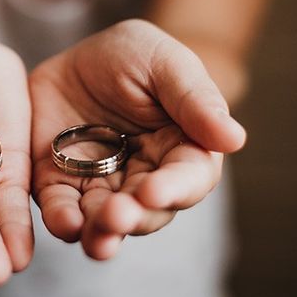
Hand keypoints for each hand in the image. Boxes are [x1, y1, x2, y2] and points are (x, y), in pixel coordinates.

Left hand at [30, 20, 245, 259]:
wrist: (75, 57)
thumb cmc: (132, 57)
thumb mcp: (164, 63)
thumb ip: (195, 99)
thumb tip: (234, 139)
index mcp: (181, 150)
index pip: (188, 179)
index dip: (174, 189)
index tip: (155, 192)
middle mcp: (144, 178)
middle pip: (147, 211)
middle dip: (134, 218)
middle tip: (117, 217)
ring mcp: (101, 187)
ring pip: (105, 222)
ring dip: (101, 234)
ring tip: (96, 240)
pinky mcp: (62, 187)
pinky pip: (63, 211)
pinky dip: (63, 221)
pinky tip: (65, 224)